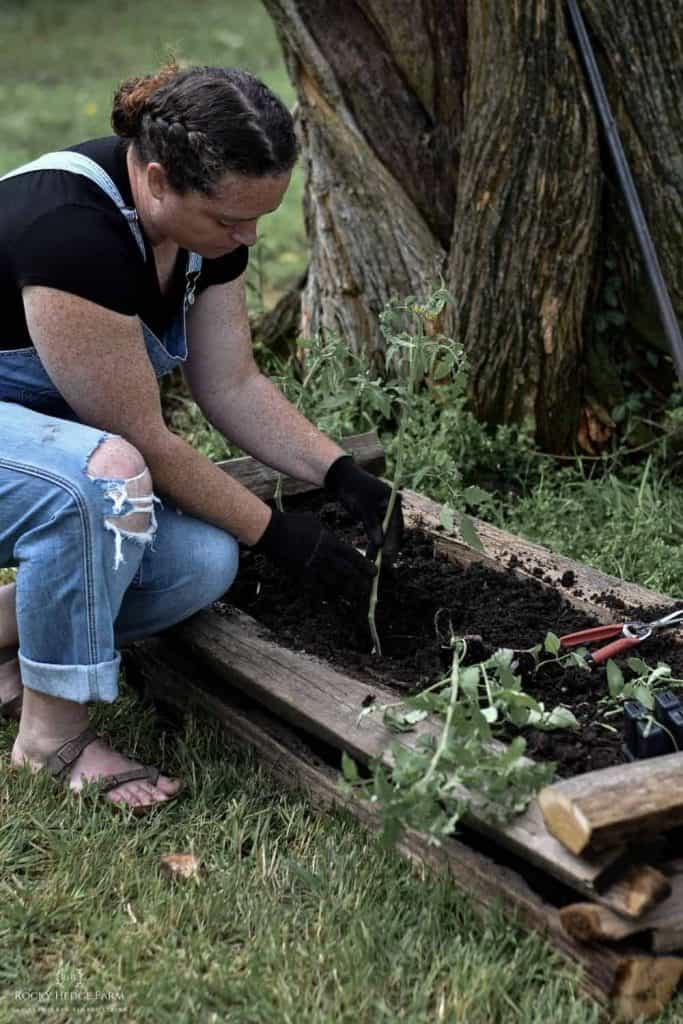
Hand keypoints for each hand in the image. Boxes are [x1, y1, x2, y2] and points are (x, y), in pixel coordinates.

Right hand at [251, 509, 375, 598]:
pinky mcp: (301, 574)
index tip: (374, 573)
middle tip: (367, 590)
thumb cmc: (294, 522)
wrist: (273, 531)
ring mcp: (313, 567)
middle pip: (347, 573)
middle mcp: (325, 556)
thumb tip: (333, 538)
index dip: (365, 566)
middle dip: (359, 583)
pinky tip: (325, 606)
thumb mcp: (316, 523)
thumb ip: (327, 533)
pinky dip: (320, 599)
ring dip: (343, 592)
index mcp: (331, 542)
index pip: (353, 556)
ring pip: (334, 584)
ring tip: (352, 598)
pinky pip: (313, 590)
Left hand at [324, 455, 402, 562]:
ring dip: (381, 547)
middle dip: (389, 547)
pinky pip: (377, 532)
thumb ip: (372, 524)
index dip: (394, 541)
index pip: (396, 524)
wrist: (342, 479)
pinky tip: (372, 555)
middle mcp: (392, 507)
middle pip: (393, 531)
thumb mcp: (363, 506)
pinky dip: (374, 542)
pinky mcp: (375, 517)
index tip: (389, 555)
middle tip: (386, 563)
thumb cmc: (354, 488)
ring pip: (385, 533)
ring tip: (378, 563)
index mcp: (393, 501)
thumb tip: (380, 543)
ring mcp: (384, 512)